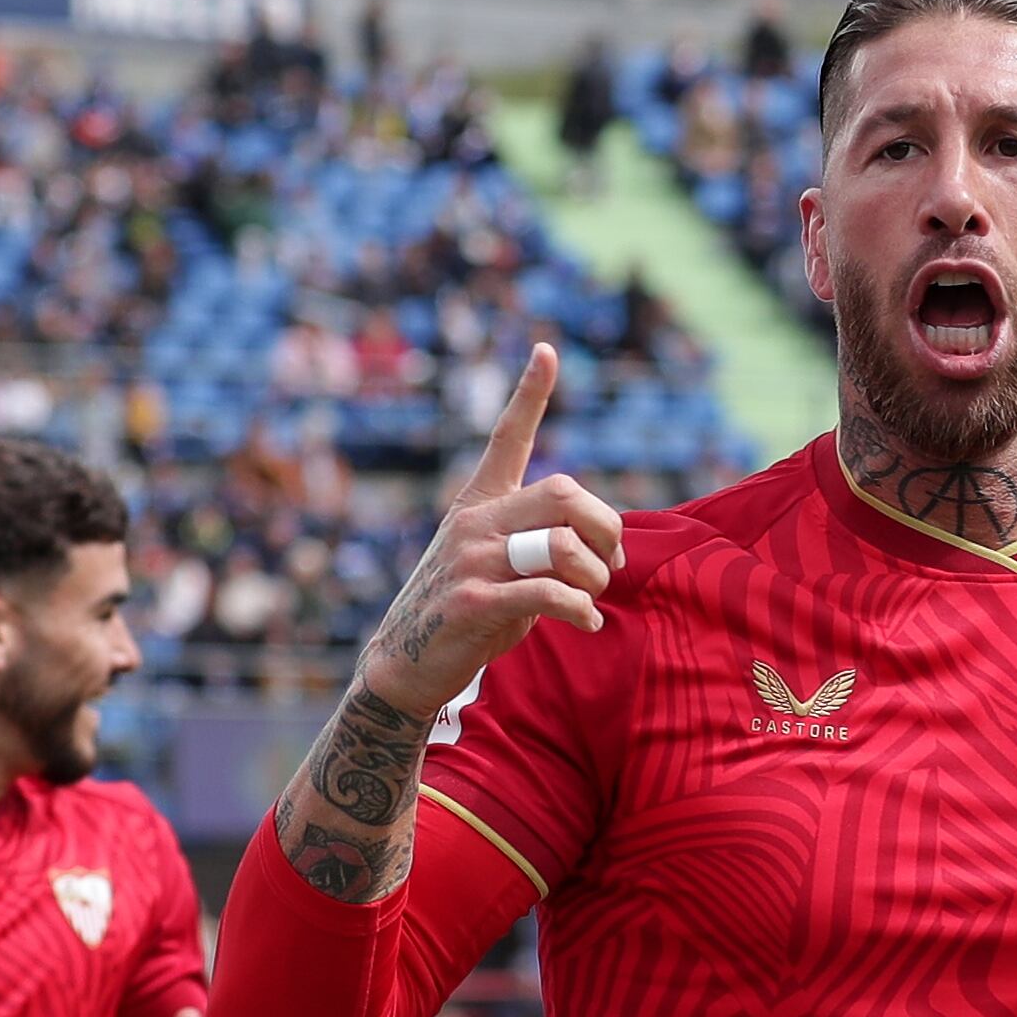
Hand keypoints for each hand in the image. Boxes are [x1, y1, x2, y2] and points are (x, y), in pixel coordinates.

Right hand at [355, 344, 619, 720]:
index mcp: (479, 504)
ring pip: (562, 547)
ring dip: (596, 576)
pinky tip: (586, 623)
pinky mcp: (472, 602)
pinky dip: (580, 610)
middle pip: (563, 494)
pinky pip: (548, 594)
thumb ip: (540, 544)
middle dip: (605, 527)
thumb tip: (606, 547)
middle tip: (613, 564)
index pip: (506, 438)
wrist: (403, 666)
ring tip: (593, 598)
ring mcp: (471, 560)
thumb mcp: (499, 567)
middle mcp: (474, 522)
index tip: (546, 350)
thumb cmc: (467, 616)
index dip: (529, 393)